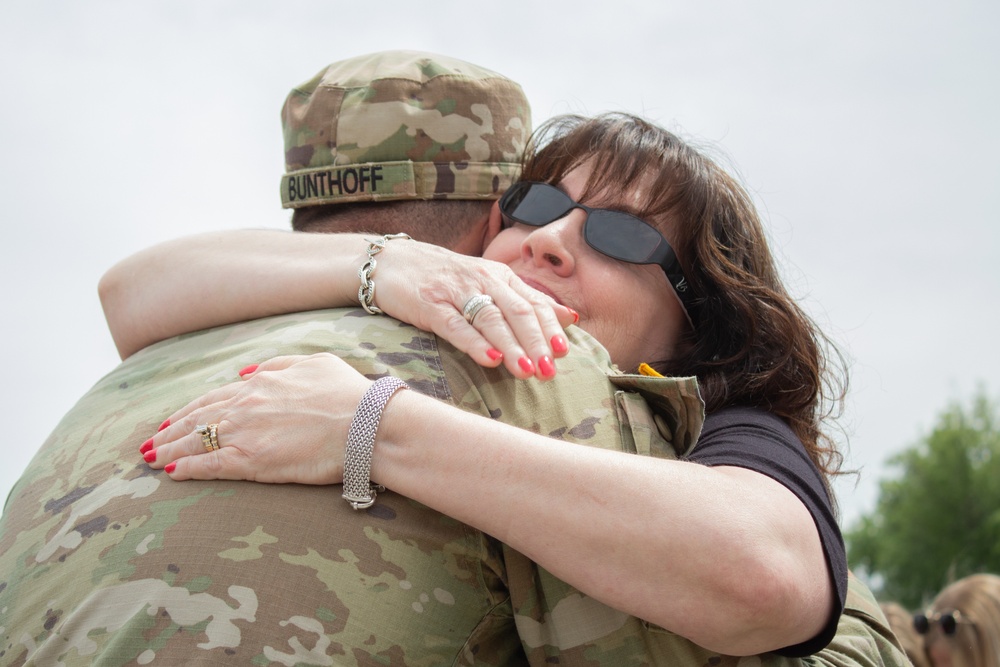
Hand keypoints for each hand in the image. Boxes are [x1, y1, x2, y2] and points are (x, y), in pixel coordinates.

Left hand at [141, 354, 370, 483]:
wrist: (366, 423)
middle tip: (150, 444)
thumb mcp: (315, 363)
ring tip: (150, 461)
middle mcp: (245, 406)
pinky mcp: (252, 461)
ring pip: (196, 442)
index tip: (172, 421)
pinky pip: (210, 466)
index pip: (212, 399)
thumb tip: (246, 372)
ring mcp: (245, 433)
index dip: (188, 412)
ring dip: (170, 451)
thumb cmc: (349, 393)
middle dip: (169, 433)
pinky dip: (187, 469)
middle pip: (196, 420)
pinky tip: (172, 474)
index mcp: (259, 384)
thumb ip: (278, 365)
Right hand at [372, 240, 576, 379]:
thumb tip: (569, 318)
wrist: (393, 262)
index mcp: (501, 277)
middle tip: (550, 371)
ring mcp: (456, 292)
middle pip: (518, 311)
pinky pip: (456, 326)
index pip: (534, 302)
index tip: (564, 354)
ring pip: (491, 319)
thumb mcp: (490, 283)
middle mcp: (483, 280)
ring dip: (512, 346)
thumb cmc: (447, 279)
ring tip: (527, 371)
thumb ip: (528, 300)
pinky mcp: (431, 305)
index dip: (550, 328)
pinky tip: (490, 361)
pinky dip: (475, 344)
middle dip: (536, 342)